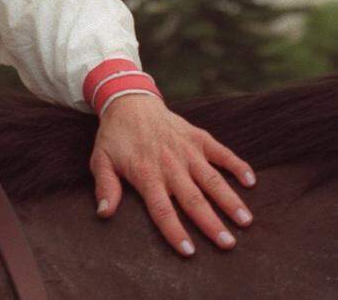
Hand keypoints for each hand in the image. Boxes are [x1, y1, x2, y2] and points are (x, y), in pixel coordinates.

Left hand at [90, 93, 256, 255]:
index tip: (189, 251)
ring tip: (246, 221)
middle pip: (192, 199)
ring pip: (211, 179)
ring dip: (229, 200)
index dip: (174, 230)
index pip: (161, 208)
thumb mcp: (100, 159)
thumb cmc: (115, 136)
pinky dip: (237, 165)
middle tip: (228, 244)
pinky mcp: (198, 137)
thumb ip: (104, 186)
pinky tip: (251, 181)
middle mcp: (169, 164)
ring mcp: (186, 150)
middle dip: (211, 223)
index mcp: (146, 173)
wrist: (128, 100)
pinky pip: (221, 152)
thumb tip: (104, 214)